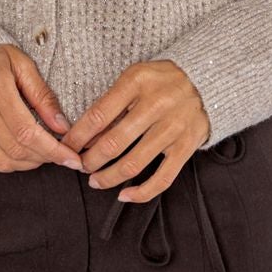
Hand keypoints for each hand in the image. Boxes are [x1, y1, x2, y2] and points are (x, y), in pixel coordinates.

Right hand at [0, 45, 85, 173]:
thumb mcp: (24, 65)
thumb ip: (43, 96)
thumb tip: (62, 127)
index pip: (26, 130)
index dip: (52, 149)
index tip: (71, 157)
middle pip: (15, 148)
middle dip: (44, 158)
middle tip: (62, 155)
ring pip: (2, 161)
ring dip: (28, 164)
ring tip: (44, 154)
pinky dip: (9, 165)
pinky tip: (23, 155)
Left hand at [62, 59, 211, 202]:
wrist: (205, 79)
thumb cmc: (161, 79)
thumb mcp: (134, 77)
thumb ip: (111, 102)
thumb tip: (85, 136)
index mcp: (137, 82)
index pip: (98, 116)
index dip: (77, 137)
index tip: (66, 147)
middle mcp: (156, 105)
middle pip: (113, 143)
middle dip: (90, 160)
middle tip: (80, 165)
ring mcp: (173, 128)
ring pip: (133, 164)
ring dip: (108, 178)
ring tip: (95, 180)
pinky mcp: (186, 147)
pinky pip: (162, 179)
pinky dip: (141, 193)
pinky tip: (124, 195)